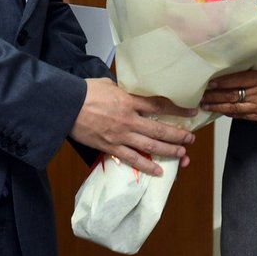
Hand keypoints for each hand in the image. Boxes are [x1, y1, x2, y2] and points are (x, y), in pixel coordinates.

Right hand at [70, 79, 195, 175]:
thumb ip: (124, 91)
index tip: (191, 113)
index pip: (159, 106)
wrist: (65, 106)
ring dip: (168, 151)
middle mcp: (129, 119)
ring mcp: (120, 135)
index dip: (177, 110)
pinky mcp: (111, 147)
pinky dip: (146, 167)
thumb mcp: (108, 84)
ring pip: (150, 146)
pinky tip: (158, 171)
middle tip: (191, 138)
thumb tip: (132, 92)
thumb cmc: (85, 92)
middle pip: (159, 129)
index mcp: (129, 101)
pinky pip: (132, 159)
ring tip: (182, 153)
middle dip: (177, 135)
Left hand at [199, 64, 256, 121]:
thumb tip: (236, 72)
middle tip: (200, 97)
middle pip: (232, 96)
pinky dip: (233, 114)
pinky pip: (245, 116)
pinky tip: (223, 112)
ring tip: (206, 106)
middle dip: (214, 97)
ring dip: (219, 108)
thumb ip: (256, 72)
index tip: (208, 83)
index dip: (221, 83)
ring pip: (236, 109)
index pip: (237, 80)